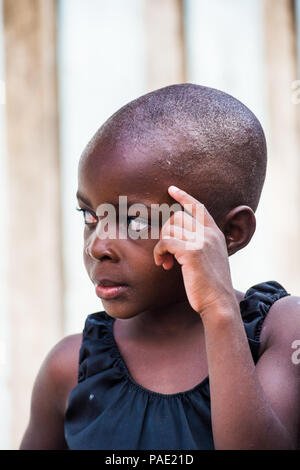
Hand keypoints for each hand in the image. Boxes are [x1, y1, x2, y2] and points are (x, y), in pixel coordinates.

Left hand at [153, 185, 236, 316]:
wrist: (218, 303)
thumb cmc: (209, 286)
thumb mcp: (208, 260)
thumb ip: (198, 246)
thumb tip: (176, 240)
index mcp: (216, 234)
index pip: (199, 207)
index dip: (184, 197)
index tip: (172, 189)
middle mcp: (210, 233)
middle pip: (177, 217)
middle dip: (165, 232)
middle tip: (164, 252)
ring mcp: (202, 241)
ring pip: (169, 229)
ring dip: (161, 245)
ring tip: (163, 262)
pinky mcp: (192, 251)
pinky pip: (165, 242)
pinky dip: (158, 253)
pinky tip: (162, 265)